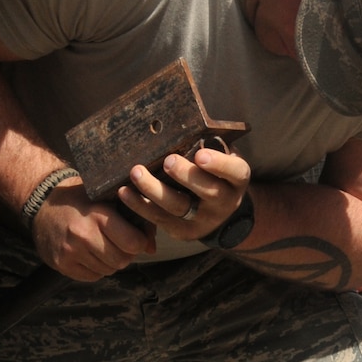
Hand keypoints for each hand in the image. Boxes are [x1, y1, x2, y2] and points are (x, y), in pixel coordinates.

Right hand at [31, 182, 155, 279]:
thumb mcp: (108, 199)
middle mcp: (82, 234)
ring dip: (111, 261)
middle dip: (126, 254)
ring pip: (108, 270)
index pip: (133, 243)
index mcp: (97, 214)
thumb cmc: (82, 200)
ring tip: (103, 245)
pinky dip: (96, 268)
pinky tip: (90, 253)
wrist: (42, 205)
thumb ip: (134, 219)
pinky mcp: (61, 264)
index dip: (139, 242)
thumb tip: (151, 248)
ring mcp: (70, 251)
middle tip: (120, 243)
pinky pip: (92, 276)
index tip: (136, 236)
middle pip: (122, 260)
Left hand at [118, 146, 251, 243]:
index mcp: (237, 180)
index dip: (219, 164)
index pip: (235, 172)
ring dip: (154, 190)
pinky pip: (158, 219)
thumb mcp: (220, 158)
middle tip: (168, 161)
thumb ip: (208, 147)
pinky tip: (124, 192)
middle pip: (208, 192)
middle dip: (186, 176)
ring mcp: (203, 221)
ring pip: (178, 207)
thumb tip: (182, 129)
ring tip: (136, 172)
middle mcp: (225, 203)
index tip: (200, 155)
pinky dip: (139, 205)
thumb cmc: (213, 172)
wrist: (217, 211)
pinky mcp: (182, 232)